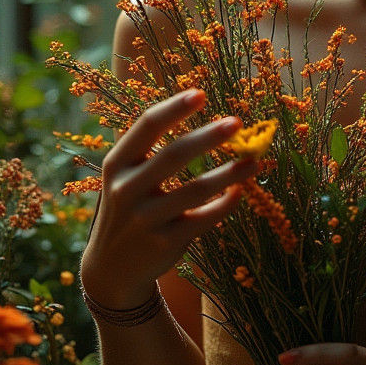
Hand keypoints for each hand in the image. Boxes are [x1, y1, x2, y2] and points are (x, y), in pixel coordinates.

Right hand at [80, 90, 256, 308]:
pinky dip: (226, 204)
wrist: (110, 270)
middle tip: (237, 122)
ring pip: (196, 189)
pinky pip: (205, 218)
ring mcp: (146, 219)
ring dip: (229, 173)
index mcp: (117, 164)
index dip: (174, 108)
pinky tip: (240, 192)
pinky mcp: (166, 242)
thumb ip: (152, 152)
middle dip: (208, 137)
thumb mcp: (126, 178)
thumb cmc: (128, 209)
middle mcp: (127, 189)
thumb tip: (205, 121)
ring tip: (254, 161)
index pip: (146, 127)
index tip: (201, 94)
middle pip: (173, 155)